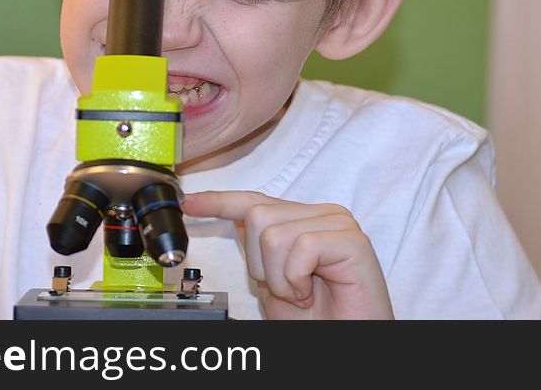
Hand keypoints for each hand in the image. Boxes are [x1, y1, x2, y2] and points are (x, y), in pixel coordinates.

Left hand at [181, 191, 393, 319]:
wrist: (348, 340)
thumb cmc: (317, 320)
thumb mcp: (274, 285)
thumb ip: (259, 251)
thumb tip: (235, 218)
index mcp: (302, 220)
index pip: (254, 200)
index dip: (218, 201)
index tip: (188, 203)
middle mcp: (321, 214)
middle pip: (257, 215)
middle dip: (260, 264)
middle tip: (287, 290)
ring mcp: (338, 223)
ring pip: (273, 233)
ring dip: (279, 277)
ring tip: (301, 293)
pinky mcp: (352, 239)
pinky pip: (301, 247)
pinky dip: (296, 279)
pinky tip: (311, 294)